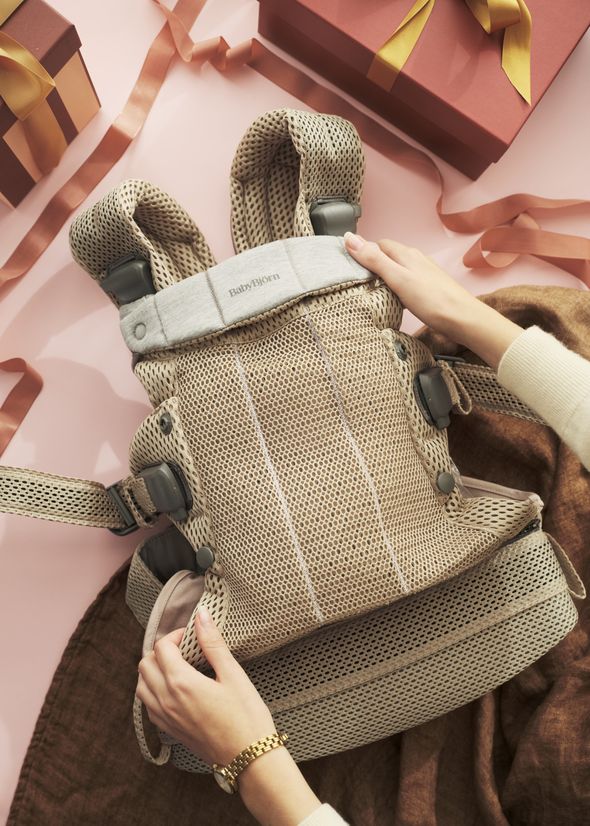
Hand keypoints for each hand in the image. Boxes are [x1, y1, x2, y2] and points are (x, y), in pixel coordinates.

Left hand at [135, 606, 321, 825]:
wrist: (249, 758)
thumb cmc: (246, 716)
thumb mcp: (233, 674)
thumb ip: (213, 643)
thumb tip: (201, 616)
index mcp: (181, 683)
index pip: (162, 647)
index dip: (176, 635)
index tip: (192, 635)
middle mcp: (166, 700)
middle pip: (146, 664)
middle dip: (162, 650)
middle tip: (185, 648)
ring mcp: (165, 718)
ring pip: (141, 685)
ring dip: (154, 669)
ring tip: (177, 665)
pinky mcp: (169, 730)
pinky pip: (148, 704)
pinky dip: (153, 689)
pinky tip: (174, 688)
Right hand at [343, 232, 523, 369]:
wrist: (462, 319)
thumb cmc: (432, 300)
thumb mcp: (397, 278)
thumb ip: (374, 260)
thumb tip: (350, 238)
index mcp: (406, 253)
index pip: (378, 244)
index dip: (363, 252)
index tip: (350, 265)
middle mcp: (416, 259)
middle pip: (388, 256)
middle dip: (372, 264)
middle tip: (358, 281)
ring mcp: (424, 273)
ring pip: (398, 269)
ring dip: (384, 276)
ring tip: (373, 292)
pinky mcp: (429, 287)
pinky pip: (406, 281)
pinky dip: (396, 287)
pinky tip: (394, 299)